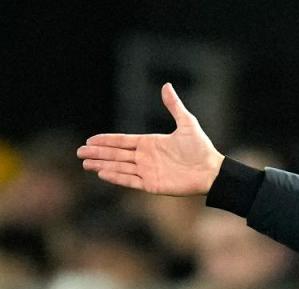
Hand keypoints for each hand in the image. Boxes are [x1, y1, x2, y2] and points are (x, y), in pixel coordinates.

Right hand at [77, 83, 224, 195]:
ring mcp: (148, 172)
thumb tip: (166, 85)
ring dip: (103, 165)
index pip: (122, 141)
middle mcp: (146, 158)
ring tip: (86, 164)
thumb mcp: (187, 123)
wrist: (212, 170)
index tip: (90, 140)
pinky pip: (130, 181)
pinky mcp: (153, 185)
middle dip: (98, 153)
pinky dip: (117, 177)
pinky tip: (102, 174)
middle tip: (79, 152)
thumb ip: (174, 106)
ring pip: (119, 167)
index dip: (106, 141)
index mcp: (150, 143)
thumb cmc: (201, 148)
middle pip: (116, 155)